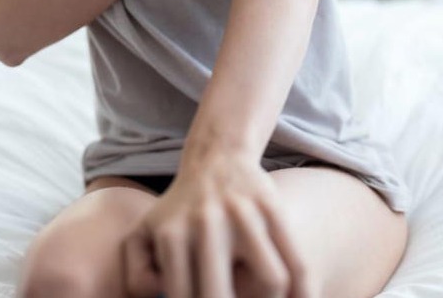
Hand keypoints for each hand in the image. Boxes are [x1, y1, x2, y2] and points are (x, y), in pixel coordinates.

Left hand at [121, 150, 314, 297]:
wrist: (215, 158)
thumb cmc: (178, 212)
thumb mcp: (142, 236)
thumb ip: (138, 276)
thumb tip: (162, 296)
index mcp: (171, 236)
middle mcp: (206, 224)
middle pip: (221, 295)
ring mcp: (242, 214)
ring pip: (273, 281)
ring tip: (261, 296)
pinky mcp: (271, 207)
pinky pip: (298, 261)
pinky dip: (305, 293)